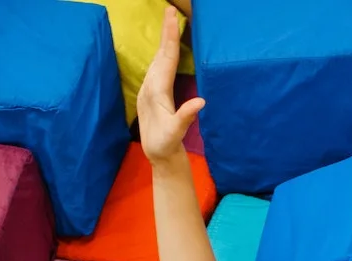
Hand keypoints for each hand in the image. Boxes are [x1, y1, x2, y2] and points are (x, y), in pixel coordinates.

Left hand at [137, 6, 202, 163]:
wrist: (157, 155)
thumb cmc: (165, 144)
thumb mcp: (175, 133)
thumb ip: (185, 116)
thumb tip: (201, 101)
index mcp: (156, 90)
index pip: (165, 58)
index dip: (170, 37)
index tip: (172, 17)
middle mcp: (150, 85)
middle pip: (160, 53)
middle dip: (165, 31)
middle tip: (170, 10)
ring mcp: (150, 88)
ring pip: (158, 58)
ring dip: (164, 40)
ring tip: (169, 23)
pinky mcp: (153, 92)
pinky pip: (158, 66)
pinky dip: (163, 52)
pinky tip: (166, 48)